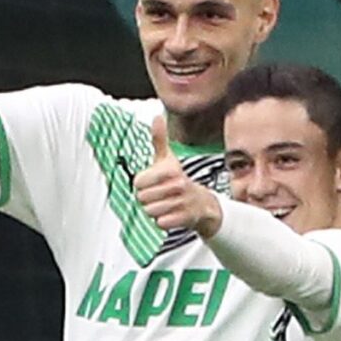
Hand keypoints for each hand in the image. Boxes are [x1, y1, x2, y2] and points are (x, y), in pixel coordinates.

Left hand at [133, 116, 220, 237]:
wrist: (202, 203)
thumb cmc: (178, 180)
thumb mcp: (168, 159)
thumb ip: (159, 140)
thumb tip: (157, 116)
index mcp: (171, 170)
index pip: (138, 182)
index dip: (142, 184)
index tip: (152, 183)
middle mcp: (178, 185)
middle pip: (141, 198)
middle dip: (148, 199)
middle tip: (160, 195)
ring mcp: (181, 202)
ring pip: (149, 211)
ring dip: (154, 210)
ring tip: (166, 204)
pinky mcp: (183, 219)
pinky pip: (159, 223)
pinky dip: (163, 221)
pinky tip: (171, 214)